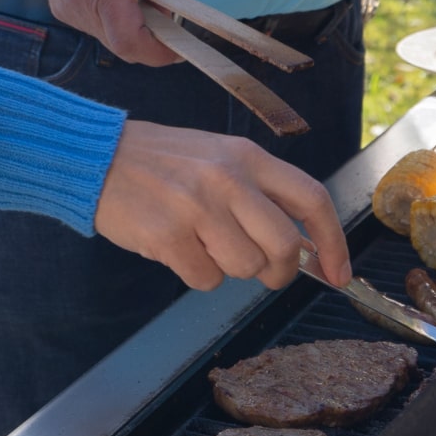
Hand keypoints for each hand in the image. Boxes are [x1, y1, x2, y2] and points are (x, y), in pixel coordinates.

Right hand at [25, 0, 212, 67]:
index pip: (129, 40)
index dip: (159, 51)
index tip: (182, 45)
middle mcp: (78, 1)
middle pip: (123, 44)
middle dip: (152, 35)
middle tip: (169, 7)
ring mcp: (66, 6)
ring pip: (110, 37)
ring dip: (134, 25)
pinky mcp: (62, 6)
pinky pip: (97, 26)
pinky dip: (116, 17)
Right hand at [93, 122, 351, 292]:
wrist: (97, 156)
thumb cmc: (160, 161)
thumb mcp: (216, 156)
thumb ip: (257, 192)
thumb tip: (300, 243)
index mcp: (246, 156)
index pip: (311, 198)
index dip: (333, 242)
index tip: (338, 273)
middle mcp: (227, 179)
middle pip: (284, 246)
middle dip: (280, 271)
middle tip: (264, 272)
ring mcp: (197, 207)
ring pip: (245, 268)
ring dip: (229, 269)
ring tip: (203, 243)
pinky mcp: (168, 236)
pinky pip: (205, 279)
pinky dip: (196, 274)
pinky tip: (177, 247)